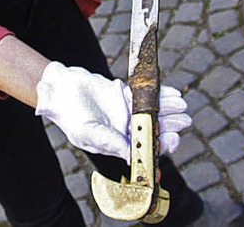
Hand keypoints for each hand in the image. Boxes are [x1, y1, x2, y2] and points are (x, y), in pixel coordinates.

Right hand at [35, 61, 190, 163]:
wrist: (59, 89)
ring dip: (169, 109)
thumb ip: (109, 142)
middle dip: (171, 125)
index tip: (173, 138)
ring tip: (181, 104)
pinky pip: (145, 95)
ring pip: (153, 111)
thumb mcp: (86, 133)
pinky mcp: (123, 94)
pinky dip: (159, 94)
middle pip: (155, 129)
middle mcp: (125, 129)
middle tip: (185, 119)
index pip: (146, 149)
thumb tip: (131, 155)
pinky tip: (171, 92)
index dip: (163, 145)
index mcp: (118, 144)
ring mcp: (126, 111)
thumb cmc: (68, 115)